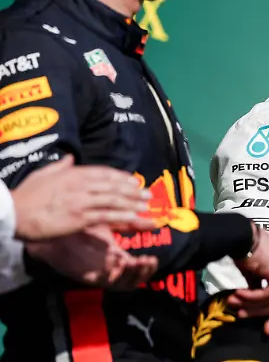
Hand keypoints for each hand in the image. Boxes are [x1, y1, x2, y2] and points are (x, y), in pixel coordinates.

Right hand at [12, 155, 154, 240]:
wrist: (13, 213)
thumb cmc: (25, 195)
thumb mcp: (43, 174)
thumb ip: (60, 166)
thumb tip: (70, 158)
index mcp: (73, 173)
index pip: (103, 172)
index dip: (121, 177)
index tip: (133, 180)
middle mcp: (80, 185)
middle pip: (113, 186)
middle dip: (132, 190)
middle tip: (147, 194)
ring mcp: (81, 201)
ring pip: (113, 200)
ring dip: (132, 203)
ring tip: (146, 206)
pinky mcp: (79, 218)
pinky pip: (106, 216)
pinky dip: (122, 216)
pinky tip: (134, 217)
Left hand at [25, 226, 158, 288]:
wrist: (57, 232)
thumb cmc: (82, 228)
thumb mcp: (112, 224)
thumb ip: (131, 224)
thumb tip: (154, 222)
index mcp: (118, 259)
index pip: (138, 270)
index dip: (147, 268)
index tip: (152, 259)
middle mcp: (110, 269)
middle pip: (132, 281)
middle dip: (143, 273)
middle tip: (147, 261)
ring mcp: (99, 274)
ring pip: (120, 284)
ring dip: (130, 276)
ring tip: (134, 262)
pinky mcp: (85, 276)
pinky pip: (103, 282)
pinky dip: (112, 276)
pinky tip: (117, 264)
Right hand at [229, 225, 268, 333]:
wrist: (243, 238)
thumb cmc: (248, 255)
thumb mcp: (256, 278)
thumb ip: (261, 292)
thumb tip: (257, 310)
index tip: (265, 329)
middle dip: (260, 314)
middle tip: (240, 316)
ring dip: (250, 305)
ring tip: (233, 301)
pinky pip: (266, 296)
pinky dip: (250, 297)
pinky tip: (237, 293)